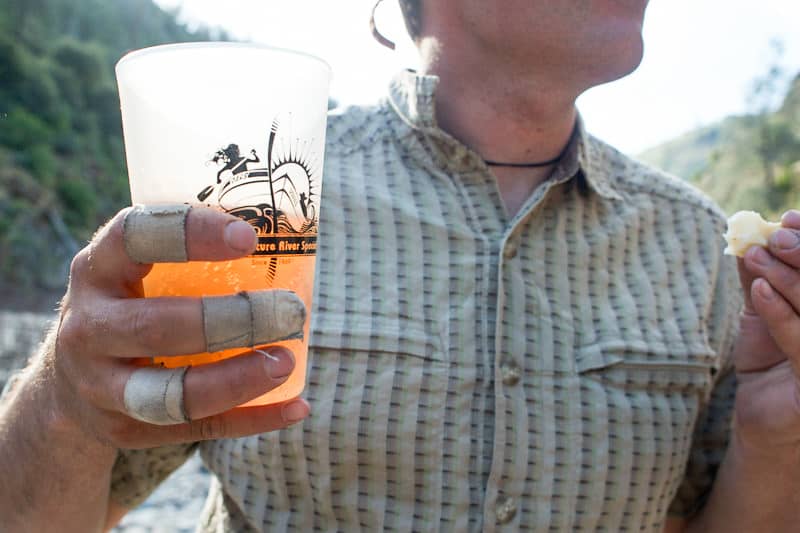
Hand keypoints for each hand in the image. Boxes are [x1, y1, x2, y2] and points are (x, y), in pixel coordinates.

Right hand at [39, 206, 309, 449]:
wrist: (71, 381)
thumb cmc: (131, 305)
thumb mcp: (135, 270)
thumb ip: (188, 254)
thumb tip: (288, 229)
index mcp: (96, 270)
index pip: (134, 238)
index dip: (190, 233)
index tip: (249, 237)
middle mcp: (88, 329)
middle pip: (159, 328)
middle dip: (233, 321)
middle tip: (290, 312)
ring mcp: (101, 387)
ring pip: (171, 395)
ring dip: (238, 380)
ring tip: (287, 362)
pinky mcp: (125, 429)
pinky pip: (196, 429)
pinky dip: (251, 419)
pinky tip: (294, 406)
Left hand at [732, 209, 799, 451]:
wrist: (765, 423)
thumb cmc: (771, 366)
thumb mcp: (764, 316)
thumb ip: (762, 280)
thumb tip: (749, 237)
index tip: (789, 218)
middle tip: (774, 235)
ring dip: (789, 277)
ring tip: (758, 256)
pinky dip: (780, 313)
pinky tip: (758, 290)